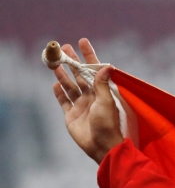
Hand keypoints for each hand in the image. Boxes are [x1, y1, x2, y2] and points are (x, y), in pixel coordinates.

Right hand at [49, 38, 123, 163]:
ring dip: (63, 74)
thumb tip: (107, 65)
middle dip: (72, 61)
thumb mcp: (106, 101)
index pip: (94, 69)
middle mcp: (91, 96)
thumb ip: (102, 84)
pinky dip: (59, 93)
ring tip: (55, 63)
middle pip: (79, 75)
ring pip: (70, 86)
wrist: (101, 145)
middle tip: (64, 47)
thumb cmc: (107, 123)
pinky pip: (64, 101)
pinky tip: (55, 84)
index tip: (83, 41)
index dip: (89, 56)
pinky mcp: (71, 115)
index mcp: (102, 92)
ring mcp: (81, 105)